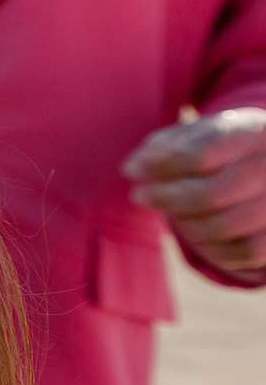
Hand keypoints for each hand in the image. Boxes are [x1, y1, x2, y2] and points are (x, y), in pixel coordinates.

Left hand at [122, 107, 265, 275]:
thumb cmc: (230, 147)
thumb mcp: (203, 132)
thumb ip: (166, 145)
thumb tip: (132, 168)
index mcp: (255, 134)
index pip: (201, 154)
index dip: (159, 165)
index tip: (130, 171)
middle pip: (210, 194)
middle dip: (164, 197)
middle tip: (139, 195)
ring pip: (224, 226)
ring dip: (184, 223)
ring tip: (169, 211)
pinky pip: (244, 252)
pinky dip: (212, 247)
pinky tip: (195, 232)